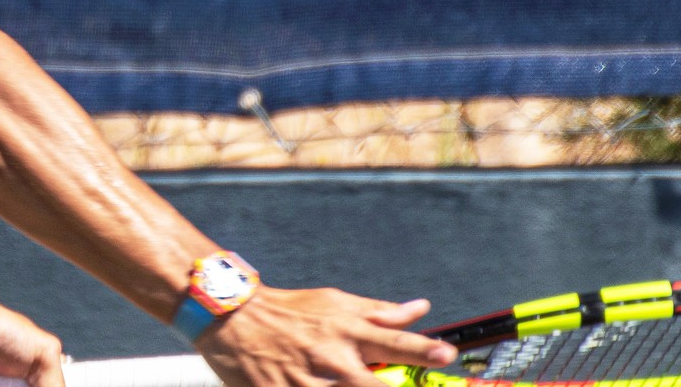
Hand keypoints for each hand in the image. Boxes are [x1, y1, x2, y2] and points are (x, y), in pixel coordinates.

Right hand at [195, 286, 457, 386]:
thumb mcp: (335, 302)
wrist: (233, 316)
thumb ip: (379, 312)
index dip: (422, 350)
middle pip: (373, 385)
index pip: (393, 342)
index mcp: (347, 331)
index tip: (447, 356)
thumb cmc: (289, 310)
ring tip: (349, 384)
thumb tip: (419, 311)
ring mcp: (305, 381)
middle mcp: (331, 357)